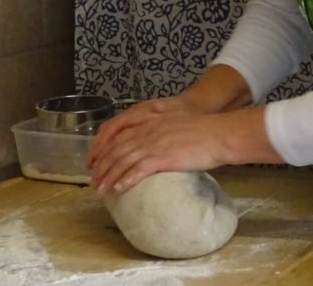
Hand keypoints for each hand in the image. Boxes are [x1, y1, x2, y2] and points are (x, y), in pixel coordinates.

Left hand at [88, 108, 236, 193]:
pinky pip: (138, 170)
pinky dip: (126, 180)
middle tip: (93, 180)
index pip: (118, 134)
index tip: (96, 161)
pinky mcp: (163, 157)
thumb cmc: (203, 130)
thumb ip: (162, 130)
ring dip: (109, 176)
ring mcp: (154, 144)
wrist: (218, 134)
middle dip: (102, 165)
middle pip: (116, 149)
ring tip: (101, 189)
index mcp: (151, 122)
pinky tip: (118, 189)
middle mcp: (148, 131)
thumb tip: (156, 145)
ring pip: (123, 160)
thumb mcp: (176, 123)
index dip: (104, 149)